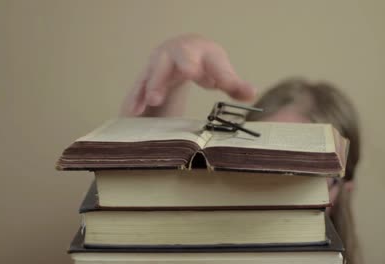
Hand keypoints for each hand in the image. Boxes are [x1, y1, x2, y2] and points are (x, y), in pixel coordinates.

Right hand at [122, 34, 255, 115]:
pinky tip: (133, 112)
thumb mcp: (221, 72)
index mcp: (204, 51)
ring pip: (156, 70)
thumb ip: (234, 85)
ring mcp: (160, 60)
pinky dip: (137, 97)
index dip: (217, 73)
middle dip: (185, 66)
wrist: (182, 48)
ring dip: (154, 85)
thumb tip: (251, 94)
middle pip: (180, 57)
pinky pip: (140, 84)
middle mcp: (180, 51)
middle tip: (189, 75)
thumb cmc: (205, 63)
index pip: (215, 63)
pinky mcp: (146, 72)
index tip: (215, 82)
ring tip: (154, 101)